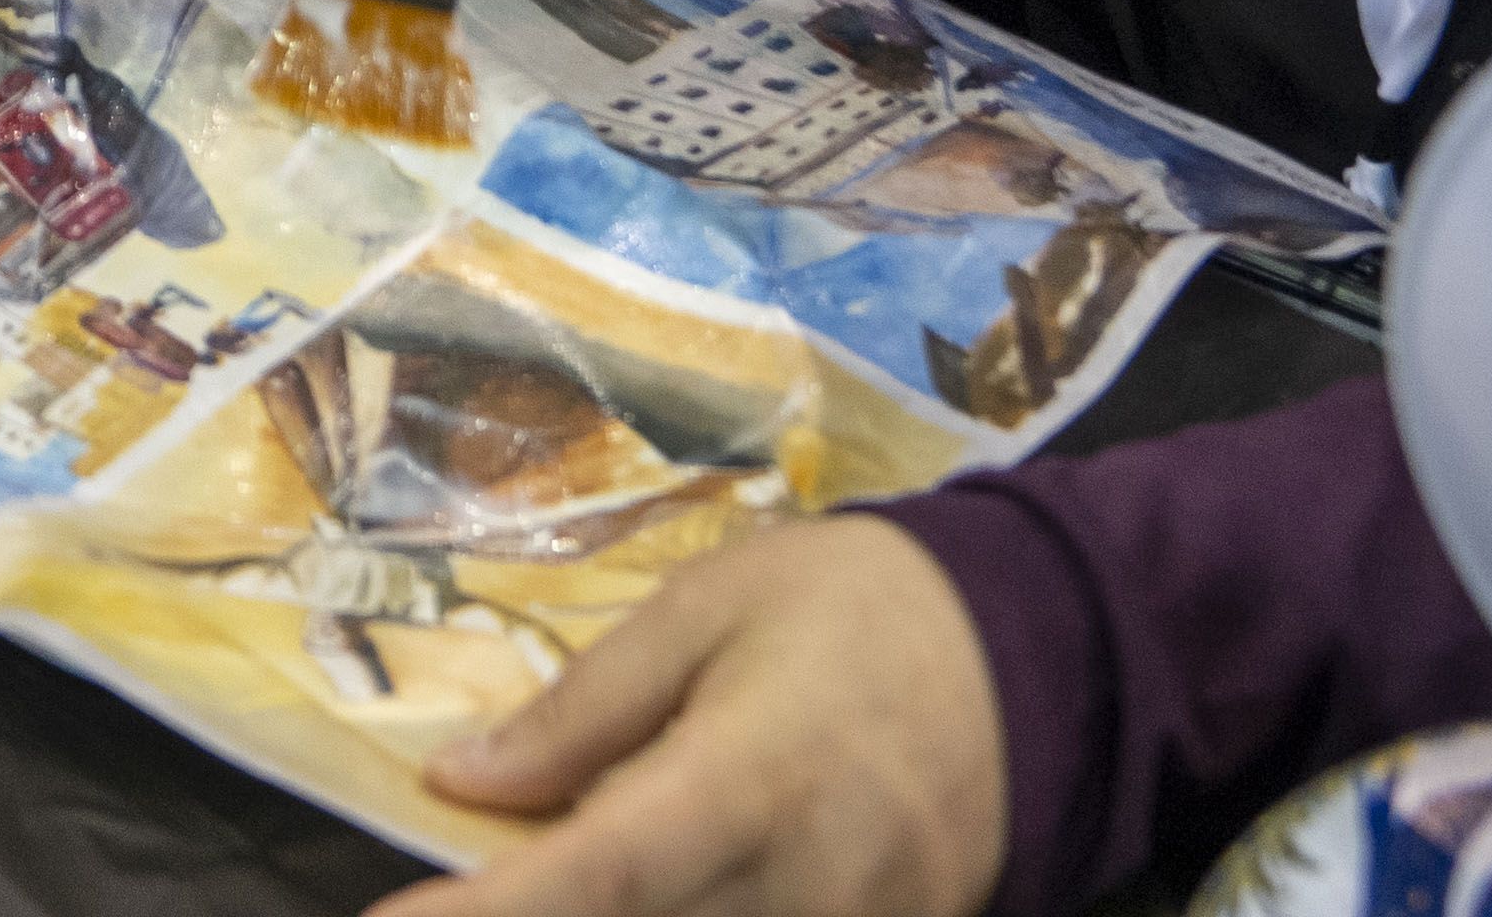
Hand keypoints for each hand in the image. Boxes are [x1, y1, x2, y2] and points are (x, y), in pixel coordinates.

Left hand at [374, 519, 1007, 916]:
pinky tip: (631, 896)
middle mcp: (803, 892)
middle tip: (448, 897)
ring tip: (522, 885)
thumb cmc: (856, 605)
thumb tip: (461, 781)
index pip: (599, 875)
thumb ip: (585, 707)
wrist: (1043, 654)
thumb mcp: (708, 609)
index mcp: (748, 783)